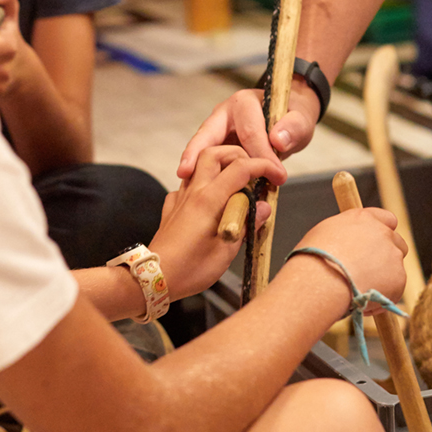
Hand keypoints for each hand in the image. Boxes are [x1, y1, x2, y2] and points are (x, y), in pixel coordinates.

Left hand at [151, 146, 283, 297]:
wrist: (154, 278)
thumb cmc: (190, 269)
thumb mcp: (226, 251)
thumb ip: (246, 225)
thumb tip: (263, 208)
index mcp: (209, 200)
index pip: (241, 168)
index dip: (264, 167)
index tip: (277, 177)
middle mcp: (193, 192)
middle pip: (215, 153)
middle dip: (239, 155)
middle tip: (255, 172)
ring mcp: (180, 198)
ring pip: (200, 165)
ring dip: (221, 166)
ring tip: (237, 185)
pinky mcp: (172, 207)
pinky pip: (189, 184)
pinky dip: (205, 184)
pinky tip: (212, 203)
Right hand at [176, 80, 322, 180]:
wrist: (289, 117)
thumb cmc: (293, 116)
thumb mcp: (301, 119)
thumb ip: (293, 128)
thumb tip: (277, 140)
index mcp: (243, 103)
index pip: (250, 132)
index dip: (262, 156)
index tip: (277, 176)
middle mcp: (224, 115)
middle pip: (207, 135)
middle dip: (195, 153)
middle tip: (185, 173)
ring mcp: (217, 131)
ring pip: (203, 149)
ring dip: (196, 167)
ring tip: (188, 186)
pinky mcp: (217, 147)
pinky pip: (208, 161)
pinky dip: (204, 174)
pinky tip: (198, 190)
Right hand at [285, 207, 407, 309]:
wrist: (320, 281)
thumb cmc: (313, 259)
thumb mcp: (326, 233)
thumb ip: (346, 234)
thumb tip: (349, 243)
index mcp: (364, 218)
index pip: (387, 219)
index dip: (382, 233)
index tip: (374, 245)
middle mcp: (382, 233)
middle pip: (397, 243)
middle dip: (386, 257)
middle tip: (368, 272)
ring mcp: (393, 256)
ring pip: (395, 268)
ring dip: (383, 279)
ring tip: (358, 291)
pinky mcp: (398, 278)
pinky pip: (394, 290)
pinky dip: (382, 298)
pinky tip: (363, 302)